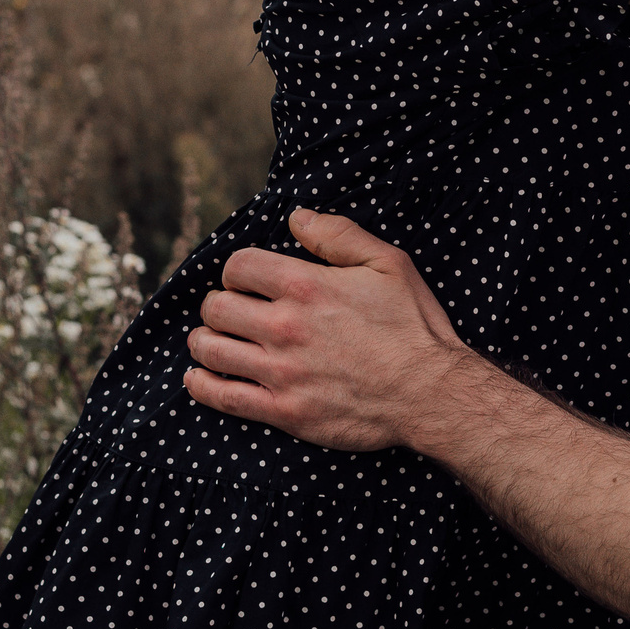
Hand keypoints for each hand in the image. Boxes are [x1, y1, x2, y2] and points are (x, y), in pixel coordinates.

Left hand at [182, 208, 470, 451]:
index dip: (237, 270)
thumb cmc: (413, 325)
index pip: (237, 266)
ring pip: (209, 349)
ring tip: (211, 339)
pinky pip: (221, 396)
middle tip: (230, 310)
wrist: (431, 393)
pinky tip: (199, 376)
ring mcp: (281, 371)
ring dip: (203, 340)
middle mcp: (285, 326)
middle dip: (219, 304)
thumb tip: (295, 217)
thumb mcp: (388, 263)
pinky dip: (201, 384)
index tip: (246, 281)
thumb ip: (338, 234)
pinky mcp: (283, 411)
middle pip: (216, 307)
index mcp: (306, 285)